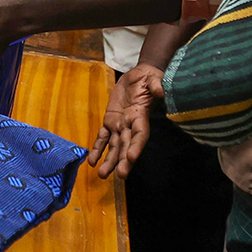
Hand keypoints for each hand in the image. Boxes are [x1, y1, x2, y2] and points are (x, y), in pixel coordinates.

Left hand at [87, 64, 162, 179]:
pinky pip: (102, 137)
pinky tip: (91, 161)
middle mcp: (131, 125)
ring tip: (102, 174)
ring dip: (109, 160)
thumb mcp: (153, 78)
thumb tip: (160, 92)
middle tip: (120, 175)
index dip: (136, 146)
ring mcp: (120, 125)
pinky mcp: (110, 121)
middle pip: (127, 145)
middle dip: (123, 160)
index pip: (140, 134)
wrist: (138, 77)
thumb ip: (156, 85)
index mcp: (141, 116)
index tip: (131, 157)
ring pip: (114, 146)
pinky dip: (97, 148)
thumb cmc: (148, 78)